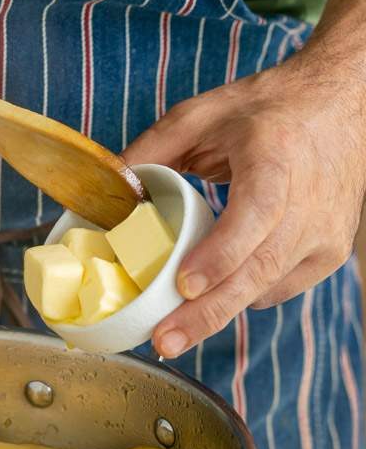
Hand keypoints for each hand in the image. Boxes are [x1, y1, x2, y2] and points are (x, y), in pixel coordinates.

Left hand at [122, 46, 365, 357]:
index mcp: (276, 156)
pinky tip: (216, 294)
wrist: (343, 107)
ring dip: (217, 313)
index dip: (222, 254)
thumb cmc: (270, 111)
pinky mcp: (330, 254)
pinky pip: (277, 290)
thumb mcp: (204, 114)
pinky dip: (242, 296)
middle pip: (258, 269)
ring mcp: (324, 232)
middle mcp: (309, 200)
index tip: (186, 284)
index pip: (257, 213)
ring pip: (266, 288)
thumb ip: (151, 149)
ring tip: (172, 334)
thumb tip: (106, 189)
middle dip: (206, 313)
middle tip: (164, 341)